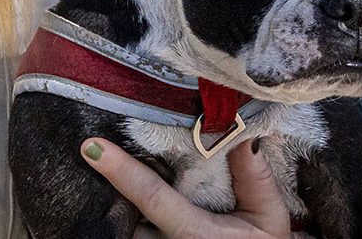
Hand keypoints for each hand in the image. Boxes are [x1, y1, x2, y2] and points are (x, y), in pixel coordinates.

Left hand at [80, 137, 291, 238]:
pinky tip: (138, 208)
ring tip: (132, 183)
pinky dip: (133, 218)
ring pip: (127, 225)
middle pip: (129, 210)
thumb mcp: (270, 219)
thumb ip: (255, 179)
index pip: (153, 197)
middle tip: (112, 155)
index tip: (91, 146)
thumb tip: (244, 134)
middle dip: (122, 185)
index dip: (121, 171)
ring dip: (129, 207)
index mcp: (197, 233)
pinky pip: (131, 232)